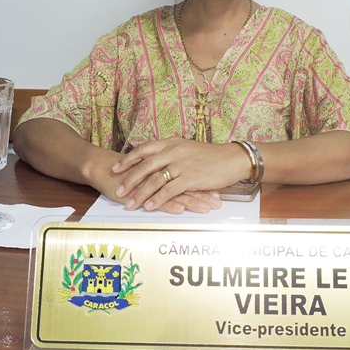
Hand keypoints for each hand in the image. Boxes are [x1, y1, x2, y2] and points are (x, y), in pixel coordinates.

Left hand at [111, 137, 252, 210]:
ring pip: (154, 179)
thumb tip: (157, 159)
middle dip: (129, 179)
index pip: (144, 150)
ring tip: (129, 203)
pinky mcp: (190, 177)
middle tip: (118, 189)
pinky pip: (169, 190)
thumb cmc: (212, 155)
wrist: (232, 159)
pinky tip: (149, 206)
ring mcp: (181, 164)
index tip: (116, 168)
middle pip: (145, 165)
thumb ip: (172, 152)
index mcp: (172, 143)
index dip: (129, 159)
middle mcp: (174, 151)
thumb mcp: (188, 148)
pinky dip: (157, 199)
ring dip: (140, 193)